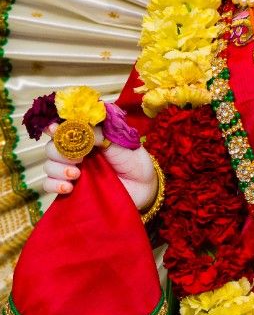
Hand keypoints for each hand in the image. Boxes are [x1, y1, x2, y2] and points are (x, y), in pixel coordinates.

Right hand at [43, 122, 157, 210]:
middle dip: (59, 151)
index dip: (55, 127)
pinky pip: (50, 186)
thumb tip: (81, 126)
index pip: (64, 128)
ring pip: (49, 166)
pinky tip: (68, 187)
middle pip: (52, 147)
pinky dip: (54, 185)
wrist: (144, 187)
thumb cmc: (134, 160)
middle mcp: (76, 152)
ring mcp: (72, 170)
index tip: (53, 128)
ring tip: (76, 174)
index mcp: (87, 136)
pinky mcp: (71, 188)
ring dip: (58, 169)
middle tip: (77, 158)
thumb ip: (101, 134)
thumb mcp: (121, 143)